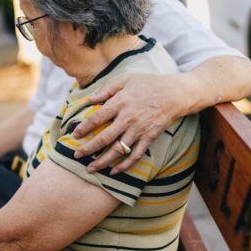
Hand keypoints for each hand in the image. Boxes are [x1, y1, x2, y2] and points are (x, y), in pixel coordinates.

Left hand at [72, 73, 193, 173]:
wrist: (175, 93)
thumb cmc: (149, 83)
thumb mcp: (126, 79)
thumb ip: (106, 89)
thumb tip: (90, 100)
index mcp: (120, 102)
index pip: (96, 118)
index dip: (84, 128)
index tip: (74, 135)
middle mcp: (128, 118)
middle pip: (104, 138)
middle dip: (88, 149)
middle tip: (76, 156)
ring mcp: (139, 130)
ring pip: (118, 150)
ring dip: (103, 162)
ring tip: (90, 169)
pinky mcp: (149, 138)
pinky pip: (135, 155)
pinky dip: (125, 165)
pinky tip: (114, 171)